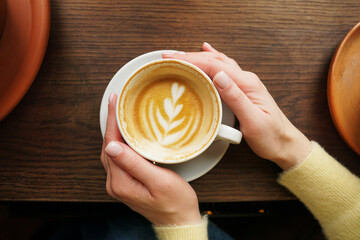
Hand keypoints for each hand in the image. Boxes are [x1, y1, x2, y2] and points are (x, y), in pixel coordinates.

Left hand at [100, 93, 200, 225]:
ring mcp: (120, 183)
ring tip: (120, 112)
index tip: (114, 101)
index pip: (111, 144)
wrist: (179, 220)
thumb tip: (112, 146)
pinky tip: (127, 133)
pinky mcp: (126, 181)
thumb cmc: (175, 203)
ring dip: (115, 131)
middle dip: (112, 122)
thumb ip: (135, 164)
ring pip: (112, 150)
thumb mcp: (159, 182)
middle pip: (108, 145)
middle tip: (117, 102)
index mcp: (121, 182)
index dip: (112, 121)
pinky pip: (119, 157)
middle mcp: (116, 183)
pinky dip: (121, 141)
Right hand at [163, 43, 311, 169]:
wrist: (285, 144)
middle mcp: (245, 79)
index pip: (215, 66)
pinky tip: (206, 52)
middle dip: (190, 56)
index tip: (173, 59)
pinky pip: (223, 69)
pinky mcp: (241, 90)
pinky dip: (212, 59)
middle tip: (168, 56)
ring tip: (179, 54)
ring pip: (218, 62)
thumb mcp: (253, 121)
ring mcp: (244, 83)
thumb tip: (219, 75)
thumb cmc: (271, 136)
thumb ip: (236, 97)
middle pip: (215, 60)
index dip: (192, 60)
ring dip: (198, 57)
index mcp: (247, 84)